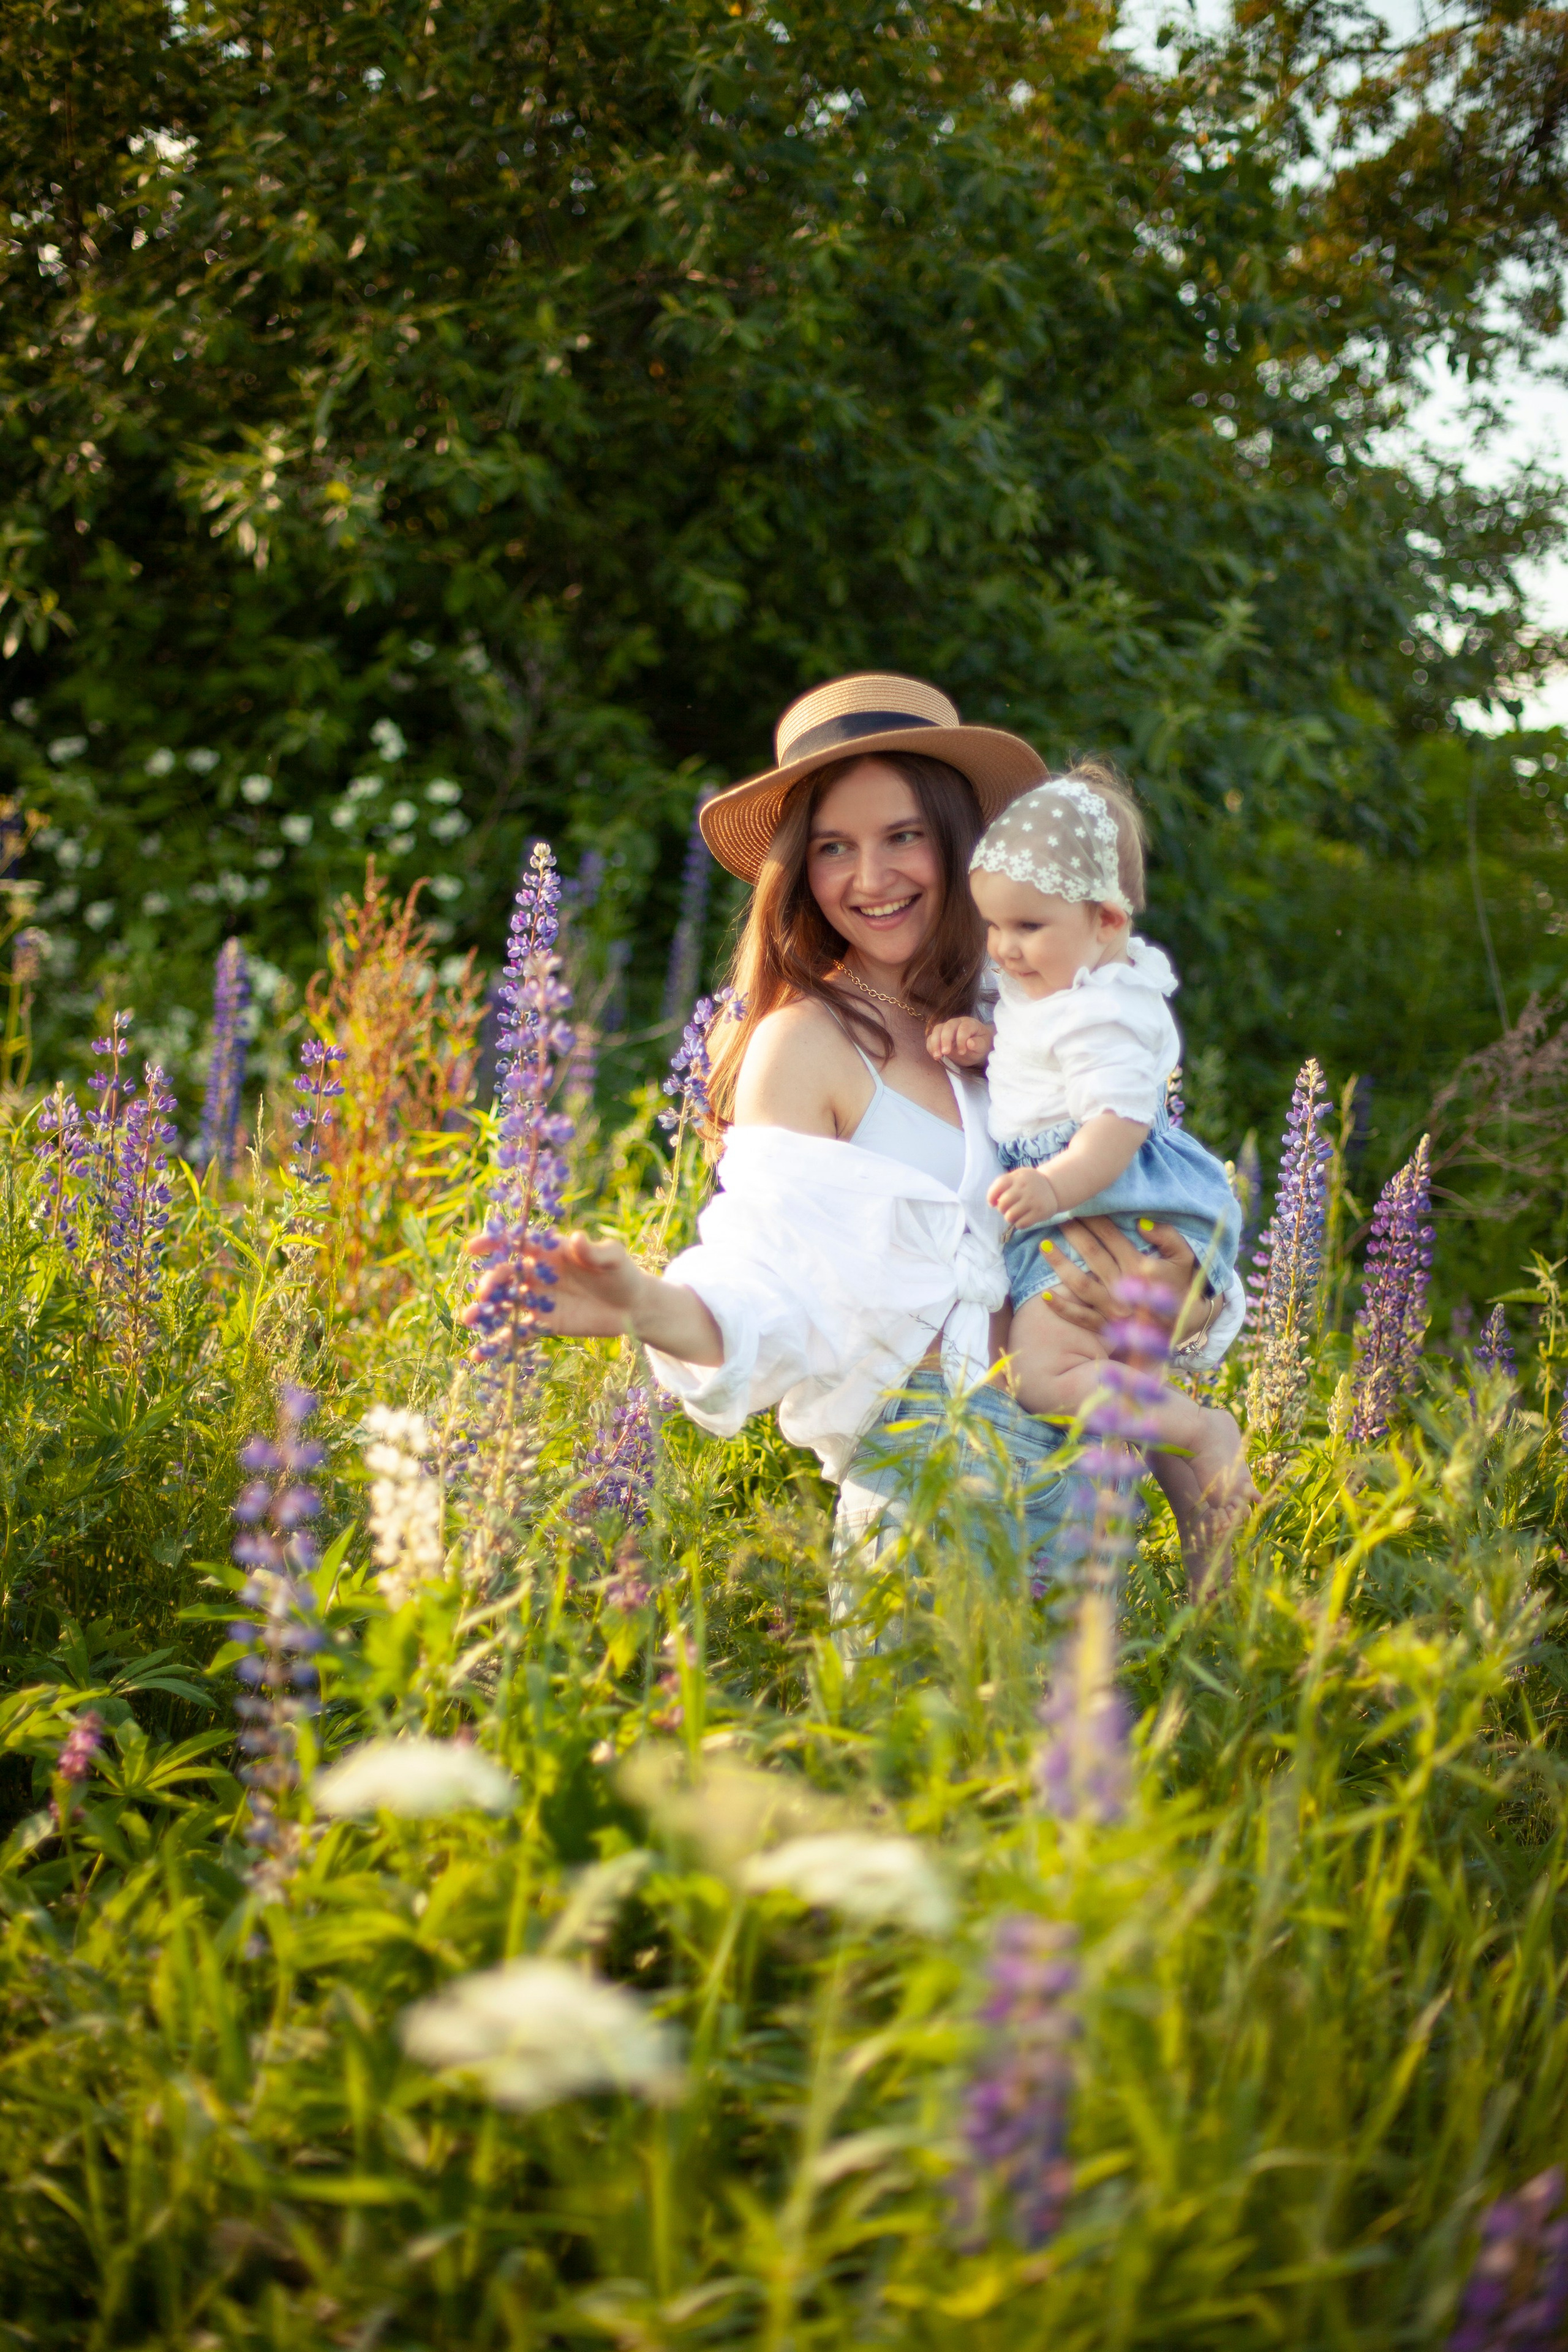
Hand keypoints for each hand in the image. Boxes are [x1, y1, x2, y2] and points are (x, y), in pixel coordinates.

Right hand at [467, 1228, 643, 1338]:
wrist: (632, 1306)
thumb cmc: (621, 1274)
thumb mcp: (613, 1259)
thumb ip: (595, 1251)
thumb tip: (578, 1238)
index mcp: (549, 1251)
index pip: (518, 1243)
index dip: (495, 1243)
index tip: (474, 1247)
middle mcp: (537, 1274)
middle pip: (507, 1275)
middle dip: (491, 1282)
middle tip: (483, 1293)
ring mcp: (537, 1299)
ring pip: (505, 1303)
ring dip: (485, 1310)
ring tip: (468, 1319)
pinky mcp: (543, 1324)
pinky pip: (517, 1332)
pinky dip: (499, 1342)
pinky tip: (479, 1354)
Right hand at [927, 1017, 994, 1067]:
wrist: (975, 1046)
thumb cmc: (981, 1045)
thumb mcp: (984, 1046)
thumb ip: (978, 1044)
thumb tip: (970, 1043)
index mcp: (970, 1023)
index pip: (963, 1028)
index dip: (961, 1039)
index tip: (962, 1052)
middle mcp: (957, 1023)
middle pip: (948, 1026)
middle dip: (945, 1039)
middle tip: (945, 1053)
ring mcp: (946, 1028)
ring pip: (937, 1030)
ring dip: (935, 1043)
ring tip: (937, 1056)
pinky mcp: (939, 1036)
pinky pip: (931, 1038)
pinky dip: (930, 1046)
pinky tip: (935, 1056)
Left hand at [987, 1166, 1060, 1227]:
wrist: (1053, 1187)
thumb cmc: (1029, 1184)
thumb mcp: (1018, 1177)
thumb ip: (1003, 1185)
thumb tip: (992, 1203)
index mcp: (1017, 1177)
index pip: (998, 1186)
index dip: (991, 1197)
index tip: (993, 1202)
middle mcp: (1025, 1187)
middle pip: (1003, 1203)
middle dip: (1002, 1209)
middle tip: (1008, 1208)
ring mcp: (1033, 1200)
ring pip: (1010, 1216)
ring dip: (1010, 1218)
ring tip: (1015, 1215)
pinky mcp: (1040, 1212)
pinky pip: (1021, 1224)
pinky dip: (1019, 1224)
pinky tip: (1023, 1219)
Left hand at [1038, 1215, 1206, 1343]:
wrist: (1186, 1326)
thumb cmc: (1183, 1286)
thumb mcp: (1185, 1258)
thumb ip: (1167, 1237)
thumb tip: (1140, 1222)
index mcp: (1141, 1266)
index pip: (1111, 1237)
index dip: (1094, 1220)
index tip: (1080, 1206)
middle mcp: (1124, 1286)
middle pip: (1092, 1254)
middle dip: (1073, 1234)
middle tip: (1058, 1217)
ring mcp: (1114, 1308)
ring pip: (1080, 1284)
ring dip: (1060, 1264)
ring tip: (1044, 1245)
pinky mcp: (1108, 1327)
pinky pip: (1081, 1318)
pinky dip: (1062, 1308)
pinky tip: (1045, 1295)